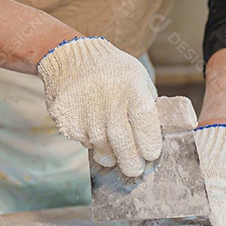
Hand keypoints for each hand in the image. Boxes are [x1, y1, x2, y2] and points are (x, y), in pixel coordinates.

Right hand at [37, 37, 160, 176]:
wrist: (71, 56)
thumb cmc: (112, 70)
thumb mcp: (138, 78)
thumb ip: (148, 105)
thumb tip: (159, 134)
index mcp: (132, 92)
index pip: (146, 130)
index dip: (149, 147)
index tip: (150, 154)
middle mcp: (109, 104)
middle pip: (124, 145)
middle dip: (132, 162)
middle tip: (134, 169)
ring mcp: (86, 114)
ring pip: (102, 148)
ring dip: (110, 155)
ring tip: (114, 153)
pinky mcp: (67, 120)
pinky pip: (83, 141)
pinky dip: (91, 142)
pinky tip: (92, 130)